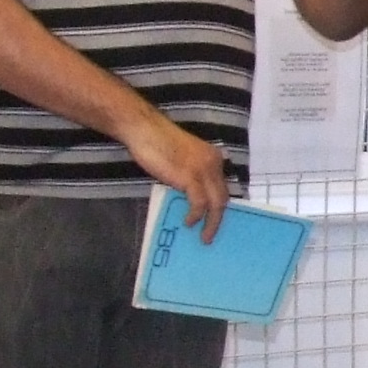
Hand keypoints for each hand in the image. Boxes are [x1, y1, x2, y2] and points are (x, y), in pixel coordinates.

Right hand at [127, 109, 228, 237]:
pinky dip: (196, 216)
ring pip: (216, 203)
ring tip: (204, 237)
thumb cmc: (157, 142)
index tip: (215, 221)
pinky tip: (189, 222)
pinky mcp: (191, 177)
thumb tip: (192, 196)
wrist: (144, 130)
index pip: (222, 186)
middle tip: (210, 234)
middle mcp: (214, 163)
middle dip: (218, 218)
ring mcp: (204, 170)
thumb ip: (191, 174)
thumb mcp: (182, 159)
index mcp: (213, 157)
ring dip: (212, 223)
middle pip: (223, 197)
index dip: (219, 205)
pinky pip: (200, 203)